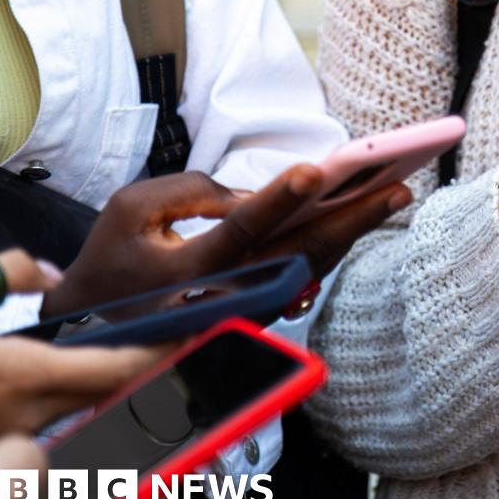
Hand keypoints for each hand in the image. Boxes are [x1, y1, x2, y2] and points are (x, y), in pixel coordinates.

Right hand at [0, 251, 166, 450]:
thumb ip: (4, 275)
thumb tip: (48, 275)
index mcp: (21, 374)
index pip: (116, 369)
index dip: (158, 353)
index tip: (184, 334)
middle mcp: (26, 413)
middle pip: (107, 389)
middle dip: (141, 363)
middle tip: (164, 333)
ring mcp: (11, 435)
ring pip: (79, 403)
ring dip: (104, 378)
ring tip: (122, 346)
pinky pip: (48, 415)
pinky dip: (68, 391)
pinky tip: (66, 369)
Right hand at [44, 167, 411, 315]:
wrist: (102, 328)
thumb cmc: (116, 258)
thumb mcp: (132, 210)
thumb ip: (192, 190)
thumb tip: (259, 194)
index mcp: (187, 268)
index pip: (240, 229)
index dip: (278, 199)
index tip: (316, 171)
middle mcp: (227, 296)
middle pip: (299, 254)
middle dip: (352, 218)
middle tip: (396, 185)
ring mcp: (249, 309)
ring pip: (312, 267)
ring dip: (356, 230)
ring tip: (394, 192)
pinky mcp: (261, 310)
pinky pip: (305, 273)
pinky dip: (337, 243)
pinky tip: (365, 213)